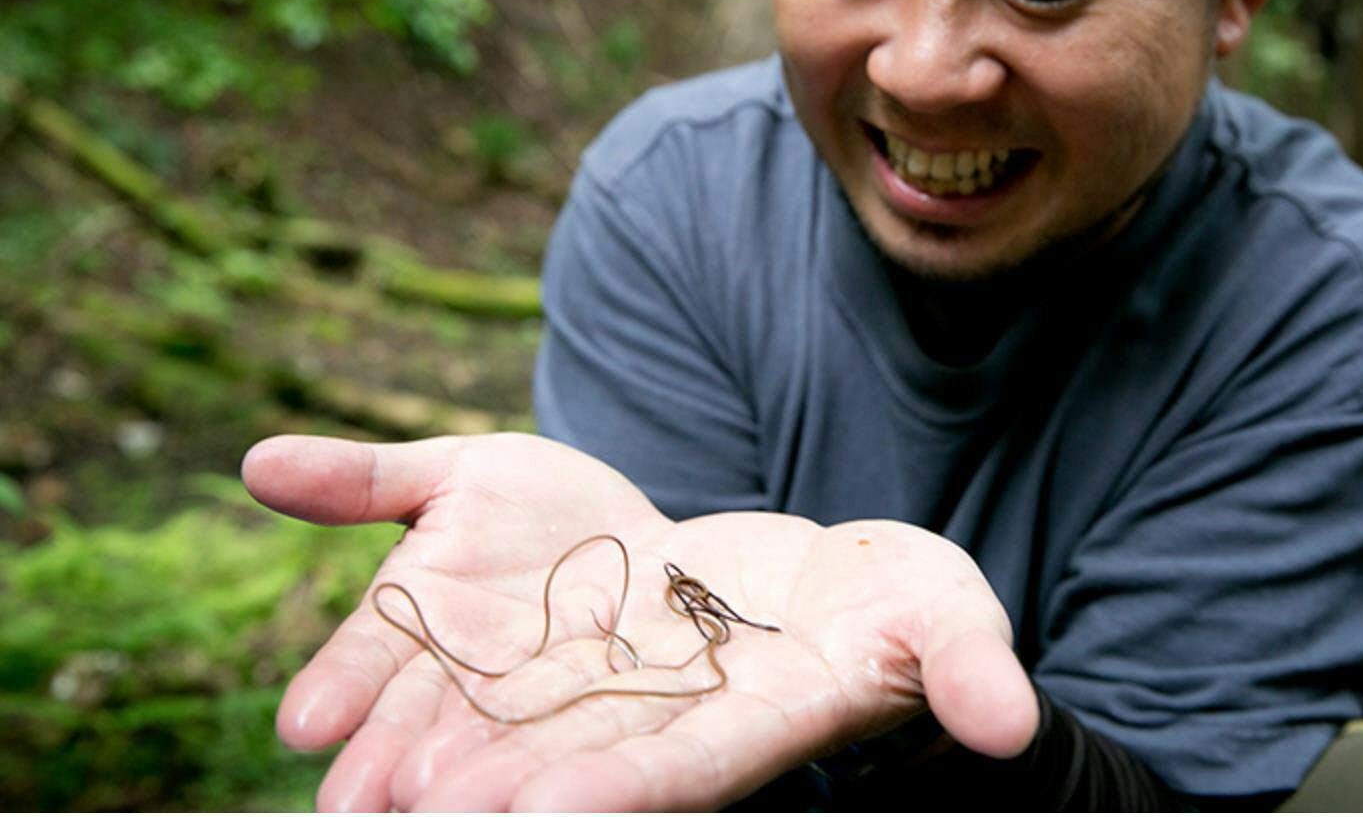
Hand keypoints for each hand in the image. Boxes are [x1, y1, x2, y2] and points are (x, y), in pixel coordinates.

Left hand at [243, 433, 1037, 810]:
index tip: (545, 816)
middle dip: (493, 784)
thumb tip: (1011, 724)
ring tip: (334, 764)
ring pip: (512, 701)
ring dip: (426, 731)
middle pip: (574, 756)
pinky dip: (419, 639)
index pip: (687, 770)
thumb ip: (968, 671)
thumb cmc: (908, 614)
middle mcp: (670, 711)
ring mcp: (616, 665)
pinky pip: (494, 624)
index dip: (621, 792)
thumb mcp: (951, 624)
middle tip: (398, 811)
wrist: (832, 585)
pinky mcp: (576, 615)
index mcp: (761, 722)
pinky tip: (343, 652)